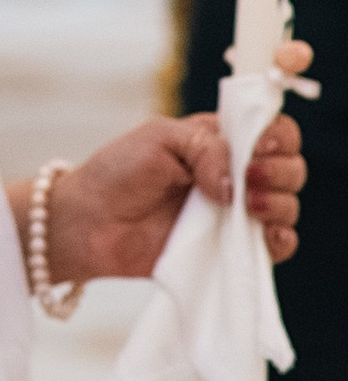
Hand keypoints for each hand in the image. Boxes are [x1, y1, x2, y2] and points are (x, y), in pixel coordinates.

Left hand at [33, 60, 309, 285]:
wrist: (90, 223)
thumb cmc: (118, 172)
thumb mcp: (160, 138)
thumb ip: (205, 147)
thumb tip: (234, 184)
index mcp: (221, 141)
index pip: (272, 130)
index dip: (277, 135)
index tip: (259, 145)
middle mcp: (235, 176)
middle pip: (289, 168)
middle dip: (279, 170)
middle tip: (248, 179)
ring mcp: (235, 214)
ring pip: (287, 206)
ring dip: (278, 203)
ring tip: (244, 207)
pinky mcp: (231, 249)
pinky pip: (274, 247)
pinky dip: (280, 240)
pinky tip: (265, 235)